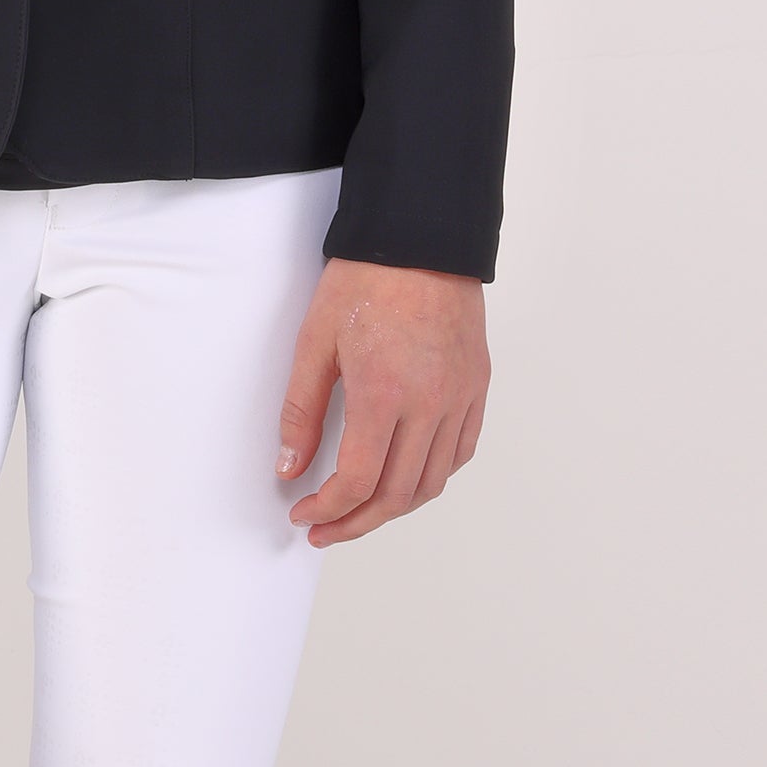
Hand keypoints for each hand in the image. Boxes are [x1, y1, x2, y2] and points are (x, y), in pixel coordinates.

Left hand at [275, 260, 489, 545]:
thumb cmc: (366, 281)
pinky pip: (460, 451)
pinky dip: (431, 476)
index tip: (304, 514)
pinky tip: (404, 477)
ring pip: (432, 482)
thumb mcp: (315, 343)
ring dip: (394, 507)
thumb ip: (301, 412)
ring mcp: (460, 397)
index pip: (358, 482)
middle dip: (356, 523)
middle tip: (324, 529)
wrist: (421, 237)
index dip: (328, 510)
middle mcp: (430, 404)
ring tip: (361, 511)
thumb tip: (290, 468)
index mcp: (385, 393)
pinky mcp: (476, 386)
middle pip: (397, 494)